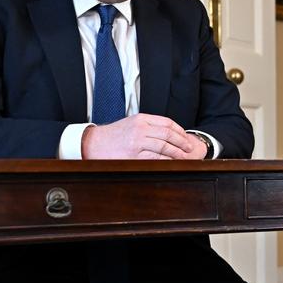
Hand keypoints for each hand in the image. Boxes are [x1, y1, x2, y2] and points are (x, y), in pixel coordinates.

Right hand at [81, 114, 206, 159]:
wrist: (93, 143)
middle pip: (168, 134)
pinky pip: (156, 158)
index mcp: (141, 119)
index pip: (167, 123)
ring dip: (177, 153)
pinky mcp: (134, 155)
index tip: (185, 137)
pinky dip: (166, 161)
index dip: (179, 131)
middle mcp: (140, 129)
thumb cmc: (113, 135)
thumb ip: (148, 126)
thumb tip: (168, 133)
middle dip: (182, 142)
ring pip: (164, 146)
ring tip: (184, 157)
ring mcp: (137, 142)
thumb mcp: (131, 123)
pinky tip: (171, 163)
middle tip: (189, 148)